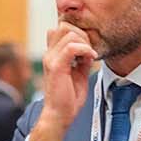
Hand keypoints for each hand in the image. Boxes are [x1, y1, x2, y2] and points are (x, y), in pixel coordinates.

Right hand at [29, 23, 97, 140]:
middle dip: (82, 34)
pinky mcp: (55, 66)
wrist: (60, 115)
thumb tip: (89, 49)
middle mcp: (49, 54)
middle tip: (90, 50)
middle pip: (65, 26)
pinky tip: (90, 59)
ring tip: (89, 56)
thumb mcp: (78, 73)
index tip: (88, 48)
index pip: (61, 28)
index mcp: (53, 55)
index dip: (78, 32)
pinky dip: (84, 50)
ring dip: (84, 42)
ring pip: (68, 33)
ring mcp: (50, 59)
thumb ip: (81, 59)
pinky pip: (71, 47)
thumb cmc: (68, 98)